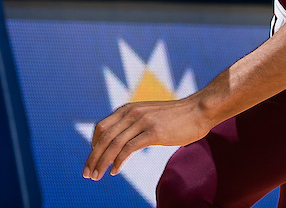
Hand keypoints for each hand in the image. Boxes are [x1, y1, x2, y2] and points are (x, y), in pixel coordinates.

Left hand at [84, 98, 212, 179]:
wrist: (198, 110)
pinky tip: (114, 171)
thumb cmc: (176, 117)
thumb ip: (135, 123)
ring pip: (114, 144)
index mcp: (128, 109)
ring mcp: (142, 122)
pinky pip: (129, 148)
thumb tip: (125, 138)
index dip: (93, 145)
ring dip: (102, 162)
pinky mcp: (153, 132)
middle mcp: (131, 113)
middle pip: (104, 137)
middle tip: (87, 173)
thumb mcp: (149, 116)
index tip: (92, 158)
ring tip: (96, 176)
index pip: (101, 127)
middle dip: (93, 157)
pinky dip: (118, 161)